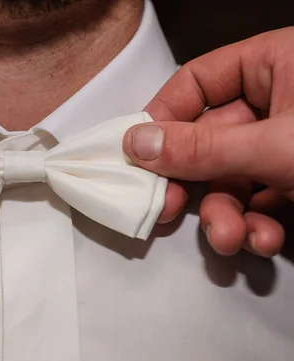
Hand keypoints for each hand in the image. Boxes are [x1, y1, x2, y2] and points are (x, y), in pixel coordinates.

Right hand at [124, 27, 293, 257]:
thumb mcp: (279, 145)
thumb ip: (205, 148)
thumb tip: (137, 143)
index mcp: (275, 65)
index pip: (196, 83)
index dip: (163, 118)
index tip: (138, 155)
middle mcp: (277, 103)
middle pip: (207, 142)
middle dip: (194, 186)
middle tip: (167, 209)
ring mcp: (286, 146)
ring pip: (231, 180)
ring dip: (225, 217)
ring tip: (233, 238)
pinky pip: (260, 202)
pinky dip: (256, 226)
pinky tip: (263, 239)